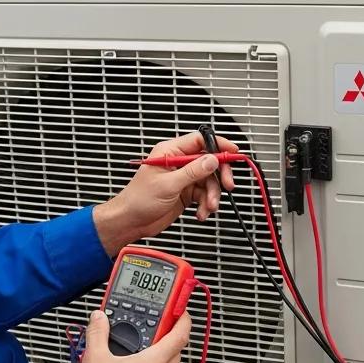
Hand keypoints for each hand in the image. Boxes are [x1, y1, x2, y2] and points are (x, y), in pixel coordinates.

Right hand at [61, 310, 191, 362]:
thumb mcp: (94, 359)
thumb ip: (98, 332)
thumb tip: (99, 319)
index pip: (180, 335)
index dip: (183, 319)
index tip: (180, 311)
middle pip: (176, 351)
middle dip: (166, 338)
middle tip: (152, 330)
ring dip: (158, 359)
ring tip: (137, 354)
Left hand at [93, 131, 239, 255]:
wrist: (130, 222)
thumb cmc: (138, 200)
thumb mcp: (168, 185)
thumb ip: (192, 171)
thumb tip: (212, 159)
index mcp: (170, 152)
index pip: (200, 140)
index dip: (218, 145)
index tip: (232, 152)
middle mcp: (178, 163)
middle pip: (209, 161)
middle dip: (219, 175)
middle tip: (226, 185)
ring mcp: (183, 178)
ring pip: (209, 181)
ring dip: (212, 195)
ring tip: (208, 206)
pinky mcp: (186, 192)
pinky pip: (204, 194)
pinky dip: (206, 204)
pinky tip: (201, 212)